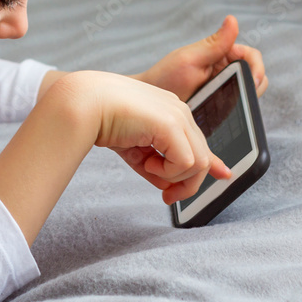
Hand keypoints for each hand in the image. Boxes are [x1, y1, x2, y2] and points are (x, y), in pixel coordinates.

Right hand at [63, 71, 231, 204]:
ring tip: (147, 167)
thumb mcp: (134, 147)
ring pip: (199, 162)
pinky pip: (185, 162)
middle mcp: (179, 111)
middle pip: (202, 156)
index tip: (217, 177)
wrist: (84, 104)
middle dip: (187, 183)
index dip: (207, 164)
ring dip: (173, 176)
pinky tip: (147, 162)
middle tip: (167, 197)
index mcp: (170, 111)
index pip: (198, 142)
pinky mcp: (171, 124)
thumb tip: (169, 186)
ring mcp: (177, 116)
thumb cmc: (102, 120)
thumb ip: (154, 164)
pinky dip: (167, 171)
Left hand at [133, 15, 267, 100]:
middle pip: (254, 77)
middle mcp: (225, 70)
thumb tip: (232, 19)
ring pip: (248, 94)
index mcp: (221, 53)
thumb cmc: (164, 76)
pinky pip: (236, 109)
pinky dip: (236, 112)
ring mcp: (223, 89)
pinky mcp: (219, 108)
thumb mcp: (189, 59)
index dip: (257, 68)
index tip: (253, 82)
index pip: (251, 56)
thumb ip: (214, 44)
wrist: (149, 104)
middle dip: (253, 87)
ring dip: (244, 101)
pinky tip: (227, 117)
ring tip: (230, 107)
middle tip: (241, 98)